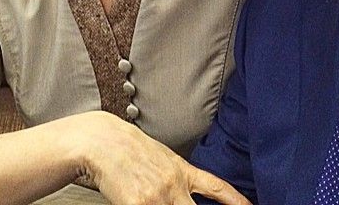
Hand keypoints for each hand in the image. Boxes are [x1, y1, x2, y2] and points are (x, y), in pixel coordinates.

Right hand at [72, 112, 250, 204]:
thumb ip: (176, 177)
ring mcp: (157, 197)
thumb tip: (187, 193)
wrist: (103, 141)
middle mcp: (174, 184)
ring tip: (158, 203)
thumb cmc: (128, 150)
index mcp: (181, 170)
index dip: (235, 199)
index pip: (216, 187)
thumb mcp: (161, 157)